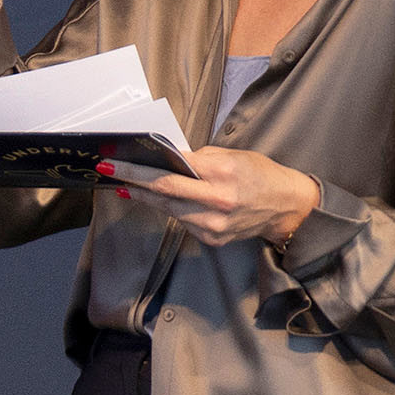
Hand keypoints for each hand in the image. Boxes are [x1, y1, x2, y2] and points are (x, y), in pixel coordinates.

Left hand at [111, 147, 319, 249]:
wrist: (287, 206)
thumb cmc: (260, 174)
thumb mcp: (233, 156)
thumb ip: (199, 158)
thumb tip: (167, 159)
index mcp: (222, 173)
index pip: (170, 170)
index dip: (138, 167)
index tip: (114, 162)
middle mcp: (217, 201)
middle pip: (163, 192)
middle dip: (131, 181)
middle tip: (107, 171)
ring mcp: (213, 224)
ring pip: (169, 209)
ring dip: (147, 197)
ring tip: (129, 186)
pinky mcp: (212, 238)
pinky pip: (183, 221)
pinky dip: (174, 209)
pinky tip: (170, 201)